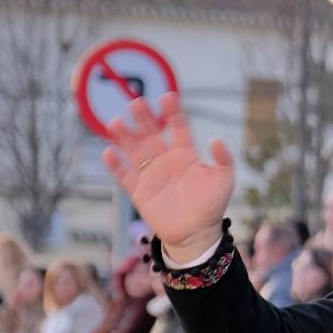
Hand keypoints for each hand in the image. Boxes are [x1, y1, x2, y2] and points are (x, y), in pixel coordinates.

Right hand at [103, 93, 235, 262]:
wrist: (196, 235)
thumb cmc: (212, 207)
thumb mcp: (224, 181)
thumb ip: (224, 159)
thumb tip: (216, 139)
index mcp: (185, 155)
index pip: (177, 128)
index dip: (172, 113)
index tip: (168, 97)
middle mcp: (166, 160)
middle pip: (151, 133)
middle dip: (144, 118)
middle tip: (136, 102)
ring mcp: (151, 175)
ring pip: (134, 150)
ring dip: (125, 136)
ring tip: (116, 122)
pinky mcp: (139, 192)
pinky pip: (125, 175)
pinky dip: (116, 165)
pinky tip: (108, 152)